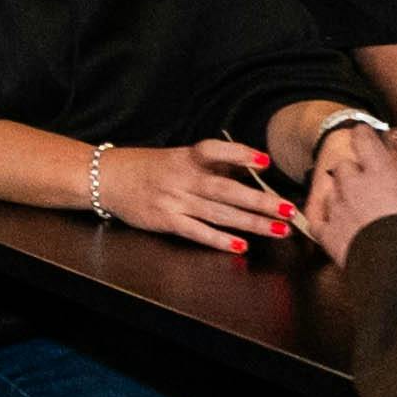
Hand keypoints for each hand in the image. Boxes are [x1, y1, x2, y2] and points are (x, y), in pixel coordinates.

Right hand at [94, 138, 293, 254]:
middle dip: (260, 201)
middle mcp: (183, 178)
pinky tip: (240, 245)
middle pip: (226, 189)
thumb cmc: (149, 167)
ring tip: (278, 230)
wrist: (108, 179)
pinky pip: (196, 231)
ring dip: (251, 223)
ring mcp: (174, 200)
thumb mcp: (179, 157)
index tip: (265, 161)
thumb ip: (214, 163)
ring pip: (218, 212)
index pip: (215, 151)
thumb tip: (252, 169)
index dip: (240, 154)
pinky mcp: (166, 221)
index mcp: (187, 157)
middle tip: (288, 209)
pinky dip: (219, 240)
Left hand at [297, 121, 396, 266]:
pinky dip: (323, 222)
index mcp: (382, 172)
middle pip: (344, 165)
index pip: (364, 138)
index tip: (367, 136)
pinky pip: (317, 220)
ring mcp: (337, 207)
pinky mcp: (325, 233)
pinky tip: (330, 226)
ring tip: (351, 204)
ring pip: (329, 190)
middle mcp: (354, 184)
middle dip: (352, 169)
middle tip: (364, 179)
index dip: (365, 136)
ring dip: (338, 194)